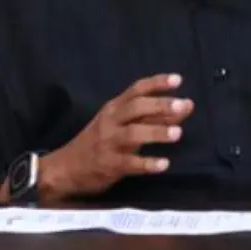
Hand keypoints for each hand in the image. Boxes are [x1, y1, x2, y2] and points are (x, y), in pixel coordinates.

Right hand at [37, 73, 192, 201]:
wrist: (64, 169)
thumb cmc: (99, 142)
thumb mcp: (123, 124)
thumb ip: (153, 115)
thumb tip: (186, 106)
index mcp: (114, 108)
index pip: (136, 90)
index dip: (157, 83)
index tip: (178, 80)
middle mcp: (111, 121)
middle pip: (135, 108)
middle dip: (159, 105)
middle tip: (183, 105)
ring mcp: (108, 143)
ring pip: (132, 134)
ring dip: (156, 132)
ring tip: (178, 133)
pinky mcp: (108, 165)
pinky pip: (129, 163)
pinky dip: (146, 164)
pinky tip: (163, 164)